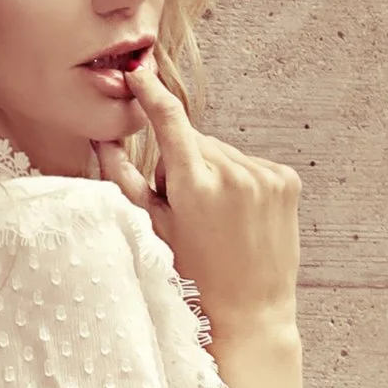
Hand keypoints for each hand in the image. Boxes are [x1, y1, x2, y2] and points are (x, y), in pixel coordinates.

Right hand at [97, 48, 301, 340]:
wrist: (250, 315)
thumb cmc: (193, 280)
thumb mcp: (153, 230)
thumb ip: (124, 180)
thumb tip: (102, 140)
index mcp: (195, 185)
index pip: (169, 120)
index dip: (150, 93)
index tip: (139, 72)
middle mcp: (233, 173)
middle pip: (196, 143)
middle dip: (184, 166)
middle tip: (186, 212)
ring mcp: (264, 175)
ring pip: (223, 154)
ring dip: (213, 175)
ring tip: (215, 221)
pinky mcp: (285, 180)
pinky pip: (251, 165)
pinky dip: (240, 183)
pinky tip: (239, 217)